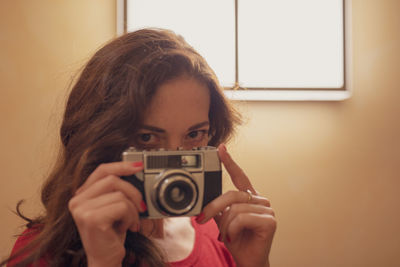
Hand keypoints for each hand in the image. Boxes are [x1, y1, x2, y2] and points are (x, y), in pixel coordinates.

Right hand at [68, 161, 145, 266]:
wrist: (105, 261)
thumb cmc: (111, 235)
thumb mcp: (113, 208)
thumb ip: (116, 191)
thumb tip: (136, 172)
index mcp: (81, 195)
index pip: (101, 170)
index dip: (121, 165)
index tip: (138, 166)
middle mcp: (77, 201)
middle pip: (113, 180)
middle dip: (133, 192)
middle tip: (140, 207)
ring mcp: (82, 210)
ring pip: (120, 195)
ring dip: (133, 210)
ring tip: (129, 222)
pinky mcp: (92, 219)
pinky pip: (123, 206)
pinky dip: (130, 217)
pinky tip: (125, 228)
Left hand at [197, 144, 275, 266]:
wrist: (248, 261)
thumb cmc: (237, 241)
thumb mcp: (223, 222)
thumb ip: (219, 209)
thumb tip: (204, 202)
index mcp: (249, 197)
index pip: (240, 176)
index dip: (230, 162)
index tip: (221, 148)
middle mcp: (259, 200)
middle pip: (231, 194)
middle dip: (213, 207)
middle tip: (201, 218)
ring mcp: (267, 209)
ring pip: (235, 208)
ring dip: (224, 224)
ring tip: (225, 235)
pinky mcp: (270, 220)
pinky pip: (241, 218)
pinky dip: (231, 229)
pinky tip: (234, 236)